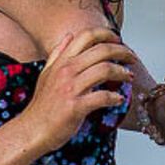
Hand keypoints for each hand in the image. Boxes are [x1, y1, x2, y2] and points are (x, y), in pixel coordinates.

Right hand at [22, 28, 134, 150]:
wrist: (32, 130)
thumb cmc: (41, 106)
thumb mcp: (46, 74)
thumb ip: (58, 54)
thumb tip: (69, 36)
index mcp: (61, 62)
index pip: (86, 36)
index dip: (107, 34)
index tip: (118, 40)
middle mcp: (66, 71)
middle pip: (101, 50)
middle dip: (122, 52)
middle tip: (132, 58)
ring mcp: (71, 88)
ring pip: (105, 70)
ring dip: (122, 72)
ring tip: (129, 77)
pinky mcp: (76, 106)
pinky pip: (103, 96)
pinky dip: (115, 97)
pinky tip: (119, 100)